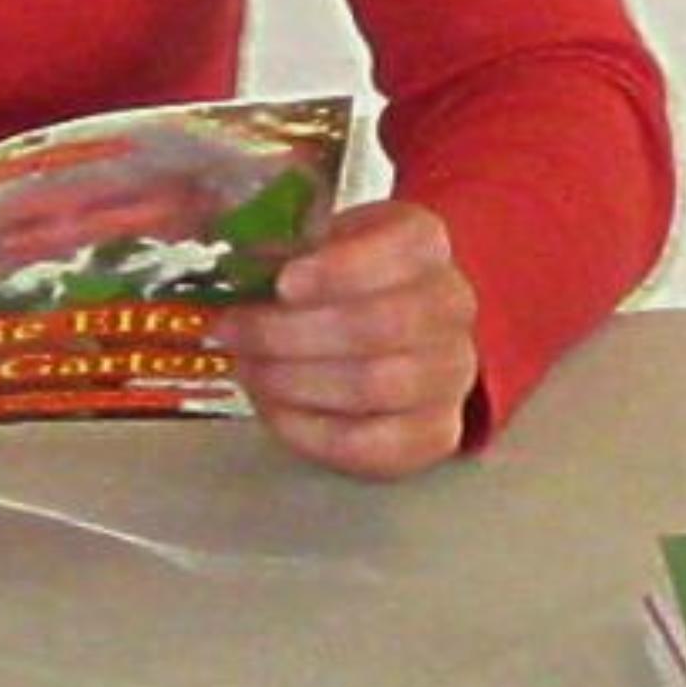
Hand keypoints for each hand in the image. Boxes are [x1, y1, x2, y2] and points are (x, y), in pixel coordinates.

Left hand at [217, 202, 478, 479]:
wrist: (390, 328)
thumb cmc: (338, 281)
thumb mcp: (312, 243)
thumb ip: (279, 252)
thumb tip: (236, 272)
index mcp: (423, 242)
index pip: (402, 248)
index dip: (339, 269)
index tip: (282, 283)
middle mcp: (451, 304)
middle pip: (377, 325)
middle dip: (290, 332)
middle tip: (233, 331)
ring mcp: (452, 372)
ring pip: (374, 385)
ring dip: (293, 381)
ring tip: (248, 369)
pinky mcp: (437, 431)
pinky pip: (374, 444)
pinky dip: (313, 431)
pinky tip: (274, 409)